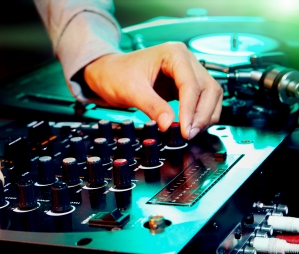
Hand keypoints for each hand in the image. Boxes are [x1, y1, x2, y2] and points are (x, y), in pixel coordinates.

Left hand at [84, 42, 222, 139]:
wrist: (107, 72)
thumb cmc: (116, 74)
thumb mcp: (131, 91)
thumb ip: (152, 107)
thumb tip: (168, 125)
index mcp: (174, 54)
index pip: (191, 84)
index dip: (190, 110)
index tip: (185, 129)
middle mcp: (185, 60)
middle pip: (208, 89)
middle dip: (201, 115)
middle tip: (189, 134)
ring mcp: (187, 72)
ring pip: (210, 95)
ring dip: (204, 116)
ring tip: (190, 133)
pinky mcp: (184, 85)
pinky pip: (201, 100)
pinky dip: (199, 115)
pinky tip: (189, 126)